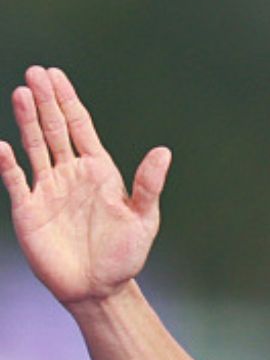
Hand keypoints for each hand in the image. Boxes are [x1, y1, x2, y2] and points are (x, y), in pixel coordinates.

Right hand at [0, 66, 171, 306]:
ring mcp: (48, 190)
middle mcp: (71, 174)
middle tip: (36, 72)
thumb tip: (163, 151)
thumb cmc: (125, 254)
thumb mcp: (143, 218)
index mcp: (99, 171)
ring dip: (27, 121)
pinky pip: (15, 180)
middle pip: (54, 129)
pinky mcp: (29, 210)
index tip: (56, 74)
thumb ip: (149, 185)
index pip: (80, 127)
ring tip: (22, 93)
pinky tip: (1, 145)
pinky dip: (7, 164)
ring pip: (34, 147)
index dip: (68, 100)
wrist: (99, 288)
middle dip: (46, 101)